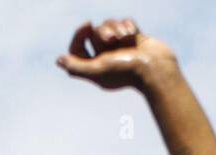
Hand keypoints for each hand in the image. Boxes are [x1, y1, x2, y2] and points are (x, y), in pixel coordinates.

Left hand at [57, 19, 175, 90]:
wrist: (155, 68)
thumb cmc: (126, 71)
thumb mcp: (97, 70)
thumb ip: (77, 67)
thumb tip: (60, 61)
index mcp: (96, 68)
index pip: (78, 48)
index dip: (79, 35)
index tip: (87, 26)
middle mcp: (106, 58)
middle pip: (94, 33)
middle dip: (103, 31)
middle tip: (112, 39)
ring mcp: (120, 48)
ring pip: (109, 25)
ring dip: (116, 27)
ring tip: (124, 38)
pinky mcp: (133, 40)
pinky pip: (124, 23)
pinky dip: (128, 26)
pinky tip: (134, 34)